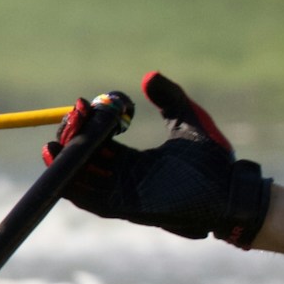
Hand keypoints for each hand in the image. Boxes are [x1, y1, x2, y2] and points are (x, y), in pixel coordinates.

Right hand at [47, 72, 272, 247]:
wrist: (232, 189)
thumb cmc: (215, 160)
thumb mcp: (188, 120)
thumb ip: (170, 98)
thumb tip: (149, 76)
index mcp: (136, 161)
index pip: (100, 144)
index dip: (88, 126)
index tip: (84, 105)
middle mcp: (126, 178)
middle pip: (85, 161)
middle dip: (71, 142)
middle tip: (67, 122)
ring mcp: (126, 194)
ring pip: (84, 181)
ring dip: (65, 165)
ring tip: (51, 145)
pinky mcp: (129, 207)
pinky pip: (93, 199)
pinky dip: (74, 187)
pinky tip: (63, 168)